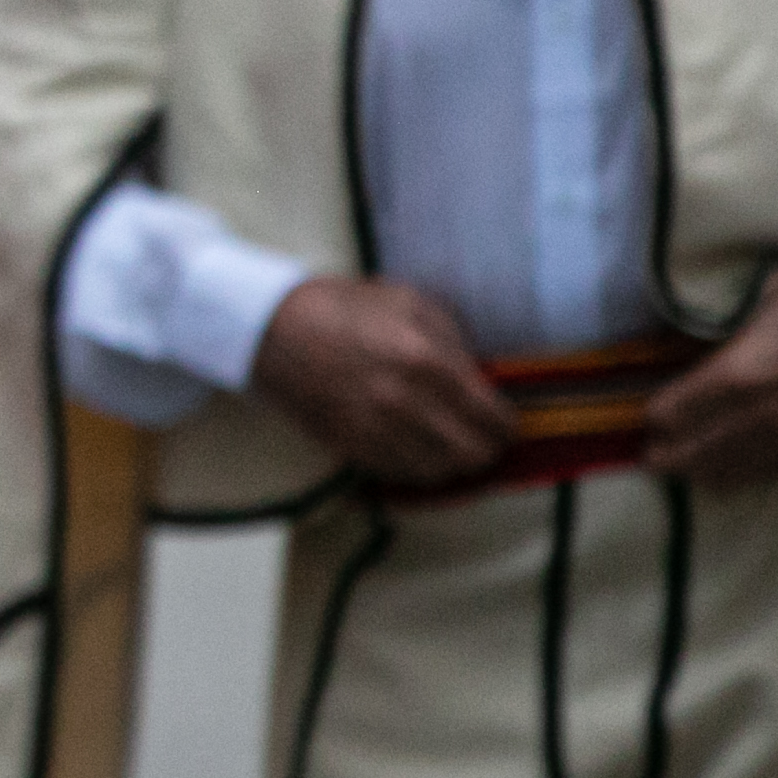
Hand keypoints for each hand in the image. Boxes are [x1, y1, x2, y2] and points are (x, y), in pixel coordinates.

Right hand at [250, 277, 513, 485]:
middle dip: (487, 450)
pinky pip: (401, 475)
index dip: (507, 425)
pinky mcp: (349, 447)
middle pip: (472, 455)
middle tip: (484, 439)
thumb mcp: (409, 302)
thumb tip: (481, 377)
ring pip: (438, 473)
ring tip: (451, 448)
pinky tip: (416, 450)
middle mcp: (405, 403)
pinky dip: (417, 468)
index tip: (506, 422)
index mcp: (426, 360)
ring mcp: (375, 430)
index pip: (492, 416)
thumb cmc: (342, 308)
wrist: (269, 329)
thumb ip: (453, 339)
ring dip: (452, 463)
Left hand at [646, 262, 777, 485]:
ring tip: (679, 472)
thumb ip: (728, 320)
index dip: (658, 416)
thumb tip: (696, 326)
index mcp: (741, 374)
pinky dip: (743, 477)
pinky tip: (723, 480)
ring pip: (733, 468)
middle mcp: (761, 414)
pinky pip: (770, 473)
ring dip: (701, 473)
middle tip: (651, 457)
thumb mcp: (765, 295)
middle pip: (699, 448)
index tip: (647, 417)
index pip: (680, 409)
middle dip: (670, 454)